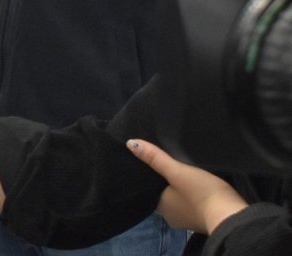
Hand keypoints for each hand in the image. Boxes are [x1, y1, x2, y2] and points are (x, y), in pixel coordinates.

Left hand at [127, 139, 248, 233]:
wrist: (233, 217)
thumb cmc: (202, 194)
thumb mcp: (177, 171)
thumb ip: (156, 158)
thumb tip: (130, 144)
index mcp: (160, 207)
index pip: (147, 190)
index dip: (147, 177)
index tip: (146, 163)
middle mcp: (171, 216)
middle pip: (163, 194)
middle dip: (164, 181)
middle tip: (164, 161)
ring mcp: (188, 220)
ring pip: (178, 199)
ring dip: (179, 188)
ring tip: (179, 169)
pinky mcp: (205, 219)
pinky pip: (193, 203)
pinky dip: (192, 194)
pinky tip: (196, 183)